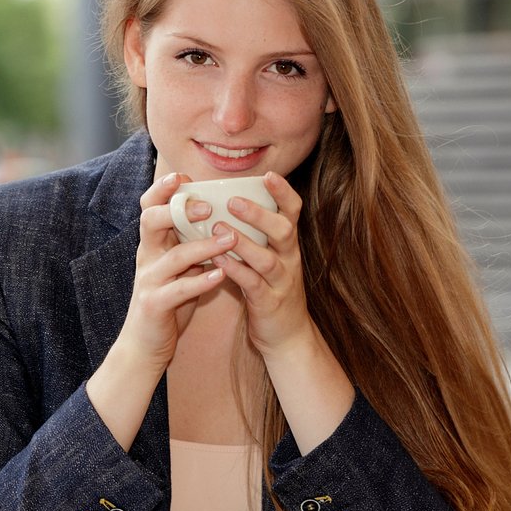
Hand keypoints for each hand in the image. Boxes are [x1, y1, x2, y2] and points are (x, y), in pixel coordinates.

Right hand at [116, 171, 234, 372]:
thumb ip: (191, 244)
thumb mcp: (178, 268)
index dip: (163, 189)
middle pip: (151, 222)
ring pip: (172, 256)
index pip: (150, 207)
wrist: (145, 345)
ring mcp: (148, 281)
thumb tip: (221, 218)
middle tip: (208, 205)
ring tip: (229, 238)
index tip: (185, 176)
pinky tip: (220, 276)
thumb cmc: (168, 302)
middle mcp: (146, 257)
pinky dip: (199, 282)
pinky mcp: (154, 305)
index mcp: (152, 244)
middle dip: (178, 209)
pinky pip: (177, 290)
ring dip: (201, 246)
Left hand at [208, 171, 315, 355]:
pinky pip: (253, 284)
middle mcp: (289, 259)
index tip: (268, 174)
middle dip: (259, 214)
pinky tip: (217, 261)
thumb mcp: (267, 257)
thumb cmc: (268, 288)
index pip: (292, 212)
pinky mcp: (269, 303)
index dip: (283, 192)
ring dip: (243, 242)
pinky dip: (235, 271)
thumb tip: (225, 203)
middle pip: (283, 230)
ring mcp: (281, 282)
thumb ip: (253, 234)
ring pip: (267, 258)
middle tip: (233, 201)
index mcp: (287, 245)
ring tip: (219, 229)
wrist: (286, 336)